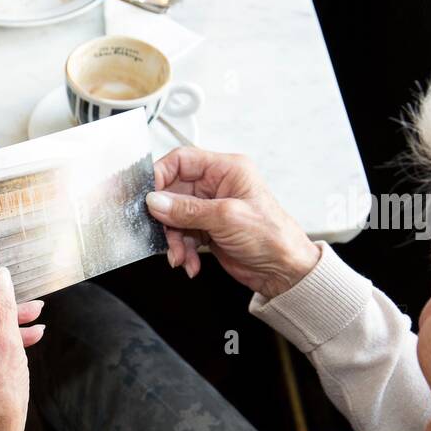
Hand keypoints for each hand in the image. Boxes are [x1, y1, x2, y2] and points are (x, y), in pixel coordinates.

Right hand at [145, 148, 320, 298]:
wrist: (283, 270)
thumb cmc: (272, 236)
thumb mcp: (226, 218)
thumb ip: (187, 210)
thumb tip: (155, 201)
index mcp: (226, 170)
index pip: (182, 160)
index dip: (160, 175)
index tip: (147, 195)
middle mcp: (217, 186)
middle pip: (172, 192)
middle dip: (165, 217)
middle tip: (161, 232)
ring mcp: (210, 208)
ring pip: (173, 217)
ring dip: (173, 239)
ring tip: (180, 255)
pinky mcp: (207, 229)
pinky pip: (181, 235)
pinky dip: (181, 250)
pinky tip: (189, 262)